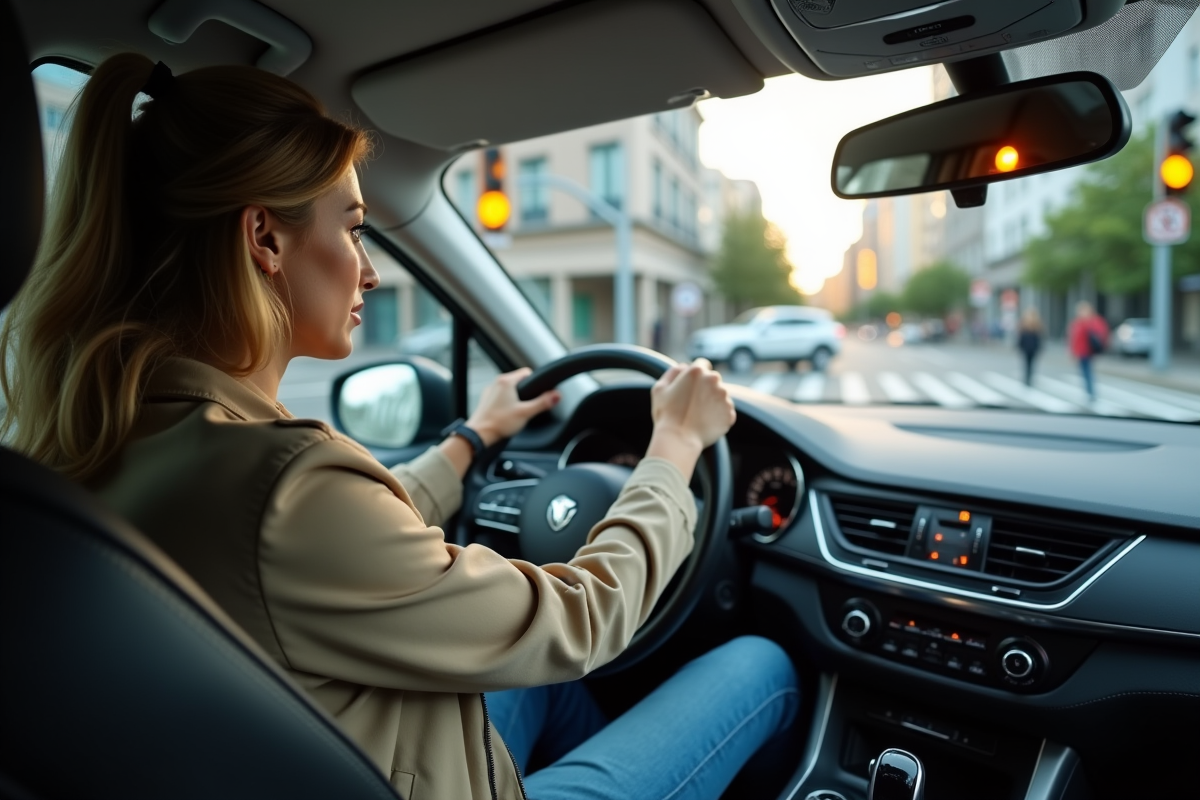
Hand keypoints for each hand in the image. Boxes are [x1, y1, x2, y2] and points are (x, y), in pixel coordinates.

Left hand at [466, 367, 560, 446]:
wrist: (479, 434)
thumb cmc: (499, 423)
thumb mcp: (526, 413)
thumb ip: (542, 403)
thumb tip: (557, 395)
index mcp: (506, 381)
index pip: (526, 372)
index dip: (535, 382)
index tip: (536, 394)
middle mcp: (496, 383)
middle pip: (517, 381)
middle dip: (525, 392)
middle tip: (527, 406)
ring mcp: (489, 391)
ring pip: (508, 389)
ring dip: (515, 397)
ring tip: (516, 411)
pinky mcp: (486, 400)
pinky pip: (500, 396)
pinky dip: (505, 402)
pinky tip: (506, 414)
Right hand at [645, 358, 735, 479]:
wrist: (678, 439)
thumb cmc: (666, 414)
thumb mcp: (659, 389)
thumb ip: (672, 372)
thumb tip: (683, 366)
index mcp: (697, 371)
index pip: (702, 364)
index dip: (696, 375)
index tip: (691, 385)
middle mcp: (714, 381)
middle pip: (713, 380)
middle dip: (705, 388)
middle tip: (692, 403)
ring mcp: (724, 398)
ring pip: (720, 396)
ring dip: (712, 402)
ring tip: (698, 415)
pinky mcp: (730, 414)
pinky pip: (725, 412)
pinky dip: (718, 417)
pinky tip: (705, 423)